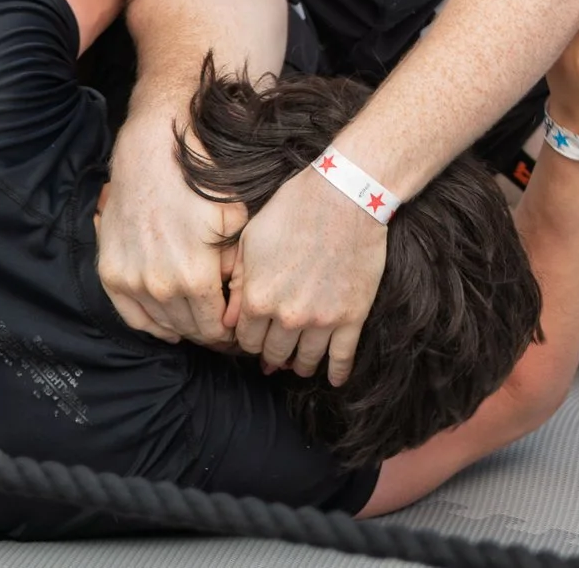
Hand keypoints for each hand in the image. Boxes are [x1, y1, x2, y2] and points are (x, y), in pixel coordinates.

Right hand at [97, 111, 239, 347]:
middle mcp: (160, 286)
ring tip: (195, 323)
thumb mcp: (235, 221)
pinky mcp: (110, 273)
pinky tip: (165, 326)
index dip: (227, 333)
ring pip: (161, 324)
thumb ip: (237, 266)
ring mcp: (131, 280)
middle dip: (206, 332)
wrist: (152, 155)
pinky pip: (131, 315)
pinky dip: (150, 325)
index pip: (214, 328)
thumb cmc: (198, 183)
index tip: (233, 330)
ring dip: (180, 327)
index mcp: (195, 277)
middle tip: (218, 328)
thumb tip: (238, 297)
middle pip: (189, 330)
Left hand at [226, 166, 388, 383]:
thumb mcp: (250, 241)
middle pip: (273, 354)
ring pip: (305, 361)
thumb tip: (226, 319)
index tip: (253, 338)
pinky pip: (342, 358)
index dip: (247, 339)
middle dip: (270, 355)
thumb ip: (236, 283)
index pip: (244, 339)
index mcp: (257, 298)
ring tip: (299, 365)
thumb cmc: (292, 210)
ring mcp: (321, 320)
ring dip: (299, 365)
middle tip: (273, 354)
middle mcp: (286, 316)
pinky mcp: (351, 317)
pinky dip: (336, 373)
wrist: (343, 197)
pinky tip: (332, 380)